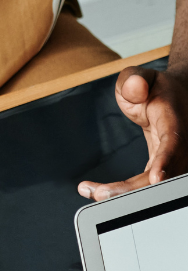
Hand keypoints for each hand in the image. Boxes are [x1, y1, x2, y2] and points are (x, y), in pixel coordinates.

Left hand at [79, 67, 187, 200]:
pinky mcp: (165, 168)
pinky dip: (125, 191)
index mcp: (176, 121)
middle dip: (134, 189)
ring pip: (156, 186)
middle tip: (98, 193)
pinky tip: (96, 190)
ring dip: (126, 194)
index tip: (156, 177)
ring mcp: (176, 158)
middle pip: (166, 174)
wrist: (176, 98)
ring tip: (91, 191)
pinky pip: (148, 185)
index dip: (166, 161)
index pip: (176, 143)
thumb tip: (135, 87)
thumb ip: (134, 79)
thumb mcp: (140, 76)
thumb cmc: (155, 88)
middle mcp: (182, 144)